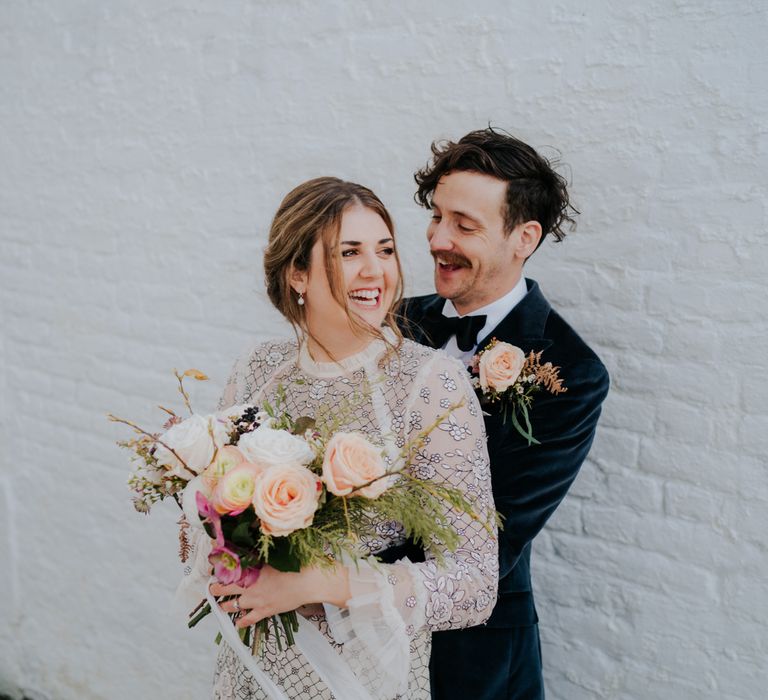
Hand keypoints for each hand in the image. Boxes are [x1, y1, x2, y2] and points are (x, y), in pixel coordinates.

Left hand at [210, 564, 349, 627]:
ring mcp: (256, 600)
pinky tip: (237, 624)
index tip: (213, 567)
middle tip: (212, 588)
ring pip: (233, 605)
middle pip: (226, 588)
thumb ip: (260, 555)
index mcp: (252, 569)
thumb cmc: (294, 565)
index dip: (220, 568)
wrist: (307, 582)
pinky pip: (249, 619)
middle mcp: (250, 585)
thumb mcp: (275, 556)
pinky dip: (241, 622)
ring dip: (225, 605)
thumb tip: (252, 550)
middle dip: (216, 588)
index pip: (229, 569)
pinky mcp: (264, 611)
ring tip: (221, 606)